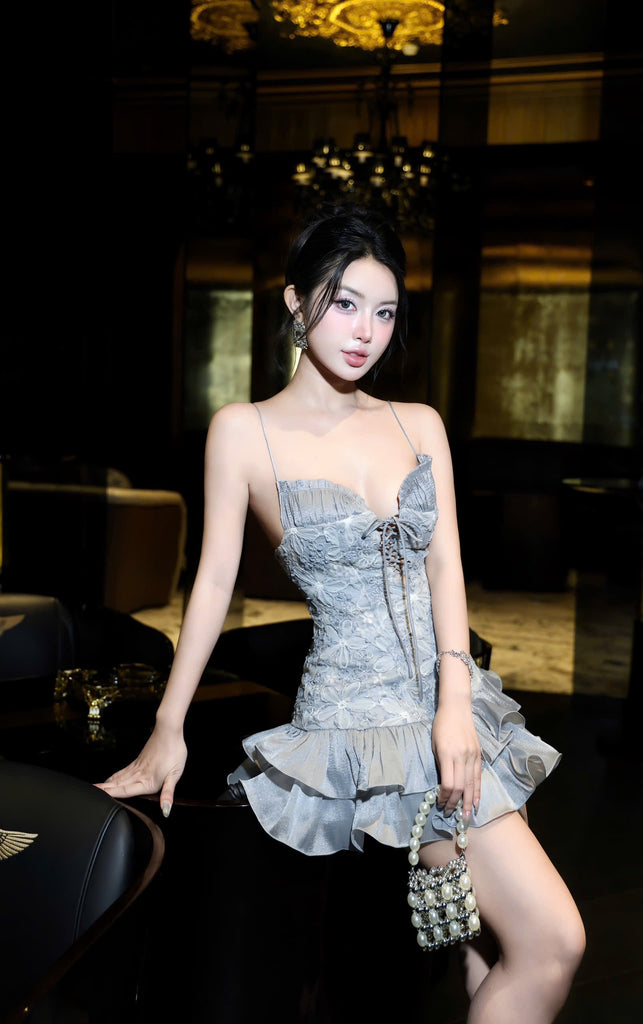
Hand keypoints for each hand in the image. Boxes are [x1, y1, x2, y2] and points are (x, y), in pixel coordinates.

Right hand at [96, 723, 186, 816]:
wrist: (169, 731)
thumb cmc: (174, 752)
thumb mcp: (175, 775)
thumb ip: (168, 793)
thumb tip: (166, 810)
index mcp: (147, 781)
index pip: (126, 791)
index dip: (112, 795)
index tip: (99, 798)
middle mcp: (139, 775)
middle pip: (118, 785)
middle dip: (104, 791)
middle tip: (89, 794)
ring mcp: (137, 767)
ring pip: (118, 778)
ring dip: (106, 784)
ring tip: (95, 789)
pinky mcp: (138, 760)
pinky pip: (123, 771)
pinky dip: (114, 776)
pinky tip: (111, 779)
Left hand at [431, 696, 480, 818]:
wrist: (457, 709)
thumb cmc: (441, 726)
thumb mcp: (435, 745)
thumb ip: (441, 765)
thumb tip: (443, 785)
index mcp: (448, 754)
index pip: (448, 783)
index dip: (444, 796)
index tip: (440, 803)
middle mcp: (462, 756)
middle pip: (460, 787)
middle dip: (455, 803)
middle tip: (451, 814)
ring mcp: (472, 756)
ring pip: (472, 784)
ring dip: (468, 802)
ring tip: (466, 816)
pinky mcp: (479, 754)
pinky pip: (478, 776)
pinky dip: (477, 791)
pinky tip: (475, 801)